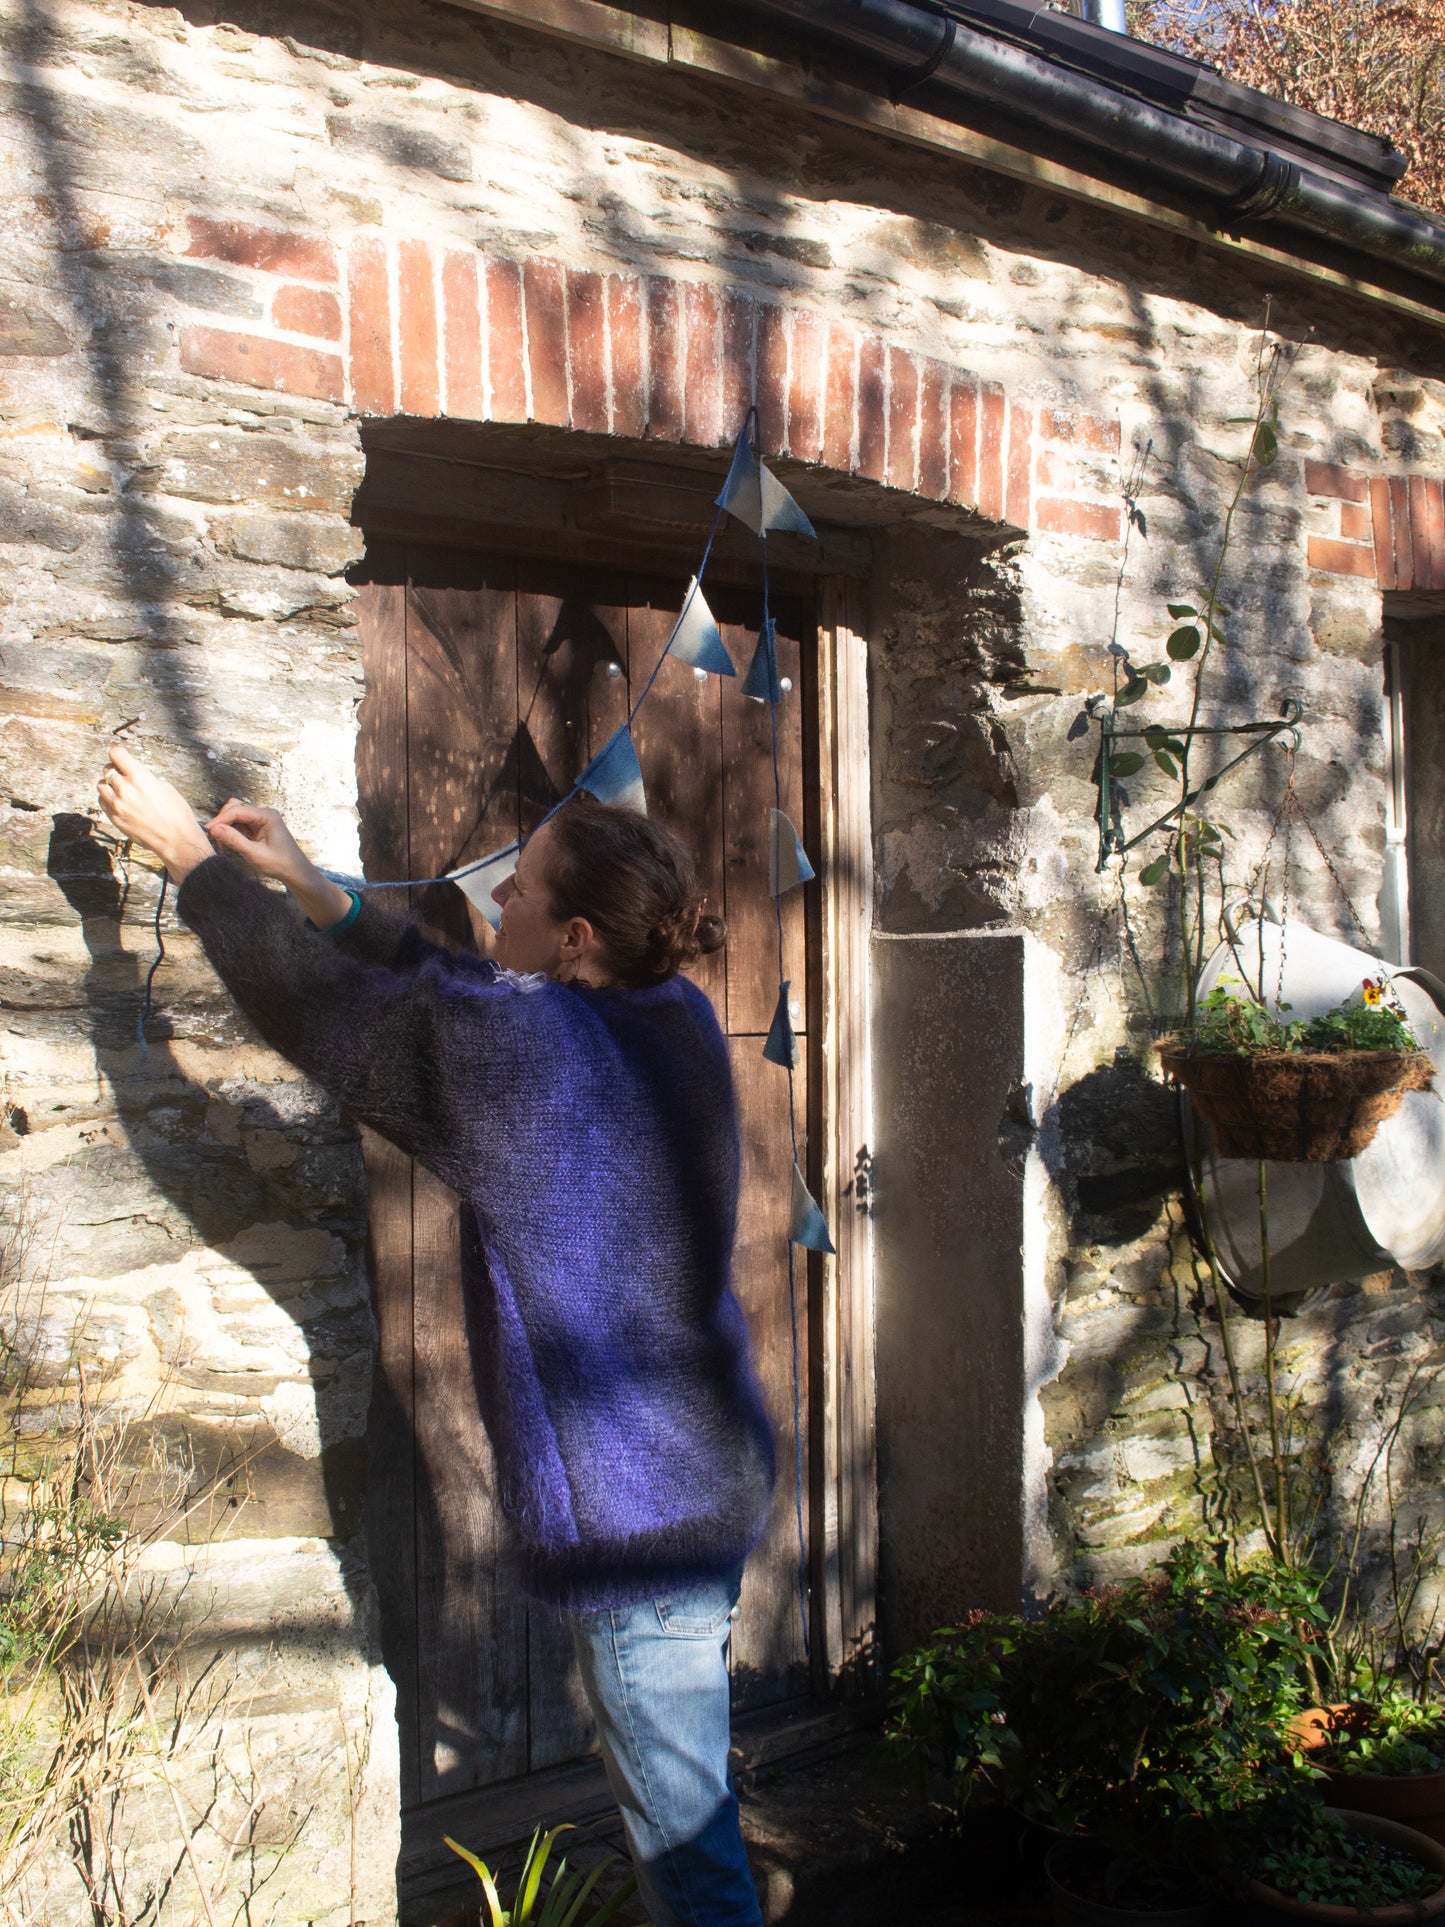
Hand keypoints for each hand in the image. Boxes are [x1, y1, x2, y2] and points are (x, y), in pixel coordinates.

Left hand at [96, 745, 213, 880]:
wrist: (176, 840)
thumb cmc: (176, 813)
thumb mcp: (165, 787)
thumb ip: (145, 779)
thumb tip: (134, 777)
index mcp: (140, 777)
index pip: (116, 754)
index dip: (119, 754)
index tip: (121, 757)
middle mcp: (125, 789)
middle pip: (108, 769)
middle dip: (116, 770)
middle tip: (125, 775)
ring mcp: (118, 805)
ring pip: (101, 785)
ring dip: (109, 784)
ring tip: (121, 789)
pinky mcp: (114, 818)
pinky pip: (102, 801)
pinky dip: (108, 798)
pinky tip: (119, 801)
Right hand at [206, 799, 310, 887]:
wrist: (295, 871)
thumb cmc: (280, 863)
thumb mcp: (255, 854)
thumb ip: (234, 840)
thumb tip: (214, 829)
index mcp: (267, 816)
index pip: (237, 810)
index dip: (221, 819)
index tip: (208, 830)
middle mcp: (264, 814)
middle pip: (235, 808)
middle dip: (223, 821)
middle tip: (215, 838)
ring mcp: (261, 820)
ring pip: (236, 815)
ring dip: (226, 827)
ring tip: (223, 844)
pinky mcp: (258, 827)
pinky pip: (240, 824)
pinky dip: (232, 831)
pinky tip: (229, 844)